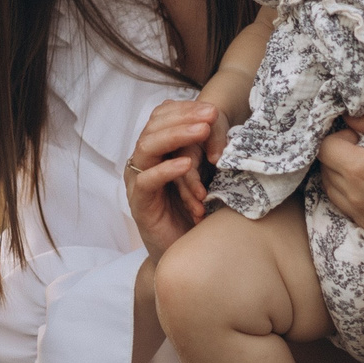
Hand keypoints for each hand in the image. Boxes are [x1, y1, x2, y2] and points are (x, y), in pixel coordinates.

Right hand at [126, 100, 223, 252]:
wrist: (183, 254)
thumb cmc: (194, 211)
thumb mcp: (203, 174)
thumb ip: (205, 150)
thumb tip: (226, 124)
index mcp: (155, 151)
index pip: (161, 117)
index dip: (185, 108)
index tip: (212, 108)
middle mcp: (142, 162)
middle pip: (154, 127)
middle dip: (184, 117)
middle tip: (211, 114)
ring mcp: (138, 182)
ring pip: (147, 147)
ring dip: (176, 136)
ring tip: (202, 131)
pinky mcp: (139, 203)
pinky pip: (148, 180)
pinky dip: (167, 170)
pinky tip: (187, 163)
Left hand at [318, 109, 363, 244]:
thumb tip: (348, 118)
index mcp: (363, 171)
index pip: (325, 149)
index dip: (339, 137)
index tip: (359, 135)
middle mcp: (359, 200)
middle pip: (326, 172)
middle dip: (338, 156)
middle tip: (363, 148)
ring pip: (335, 195)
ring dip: (343, 179)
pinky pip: (353, 214)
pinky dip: (357, 200)